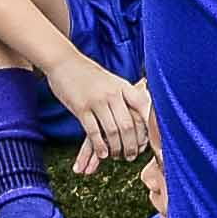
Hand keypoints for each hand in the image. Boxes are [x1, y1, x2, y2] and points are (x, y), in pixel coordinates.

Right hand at [46, 55, 156, 171]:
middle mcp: (113, 93)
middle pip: (128, 125)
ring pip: (112, 131)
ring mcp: (97, 101)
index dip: (151, 125)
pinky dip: (100, 146)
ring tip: (117, 156)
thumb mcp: (112, 80)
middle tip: (132, 156)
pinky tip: (103, 154)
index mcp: (123, 86)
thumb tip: (142, 109)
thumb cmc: (89, 74)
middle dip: (132, 144)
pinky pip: (94, 132)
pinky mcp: (81, 108)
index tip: (152, 140)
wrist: (64, 62)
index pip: (144, 107)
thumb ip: (124, 94)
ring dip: (117, 148)